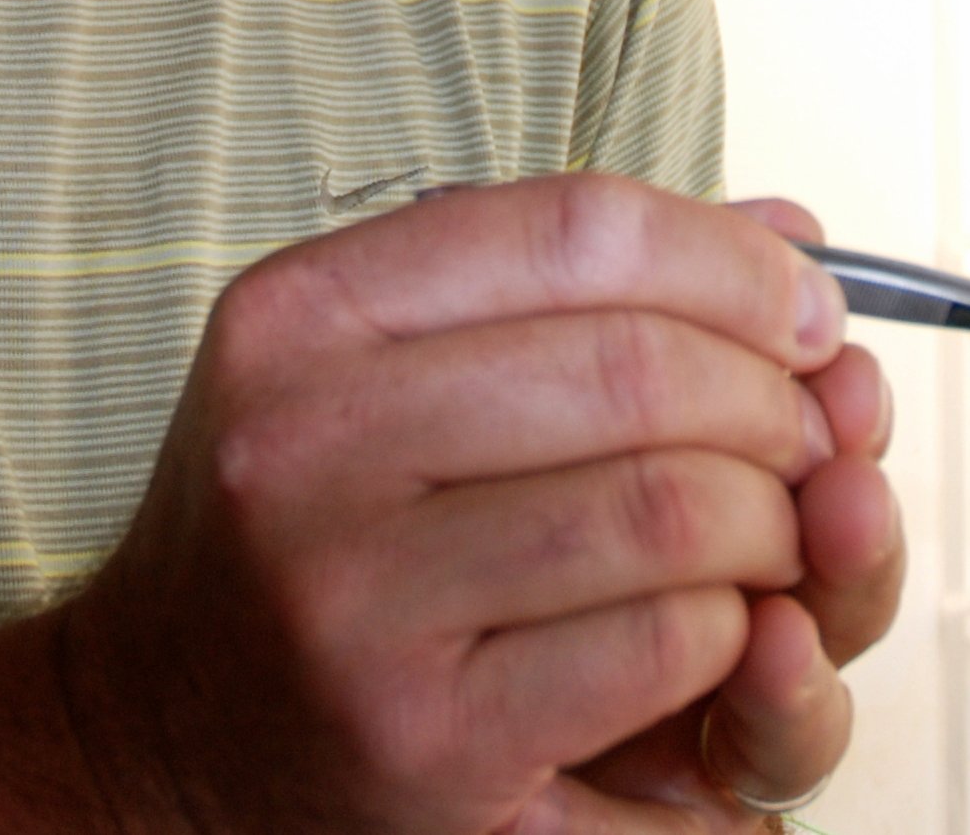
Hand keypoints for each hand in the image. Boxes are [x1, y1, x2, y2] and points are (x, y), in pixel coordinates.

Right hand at [56, 172, 867, 834]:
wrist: (162, 736)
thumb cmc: (302, 538)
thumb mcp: (377, 372)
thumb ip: (569, 293)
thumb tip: (788, 241)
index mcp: (299, 320)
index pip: (575, 229)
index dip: (730, 259)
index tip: (799, 305)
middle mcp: (303, 446)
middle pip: (638, 367)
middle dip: (771, 399)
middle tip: (806, 434)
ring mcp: (356, 601)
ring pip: (668, 510)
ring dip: (772, 523)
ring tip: (769, 534)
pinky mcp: (426, 741)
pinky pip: (660, 645)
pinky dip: (732, 634)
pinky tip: (710, 630)